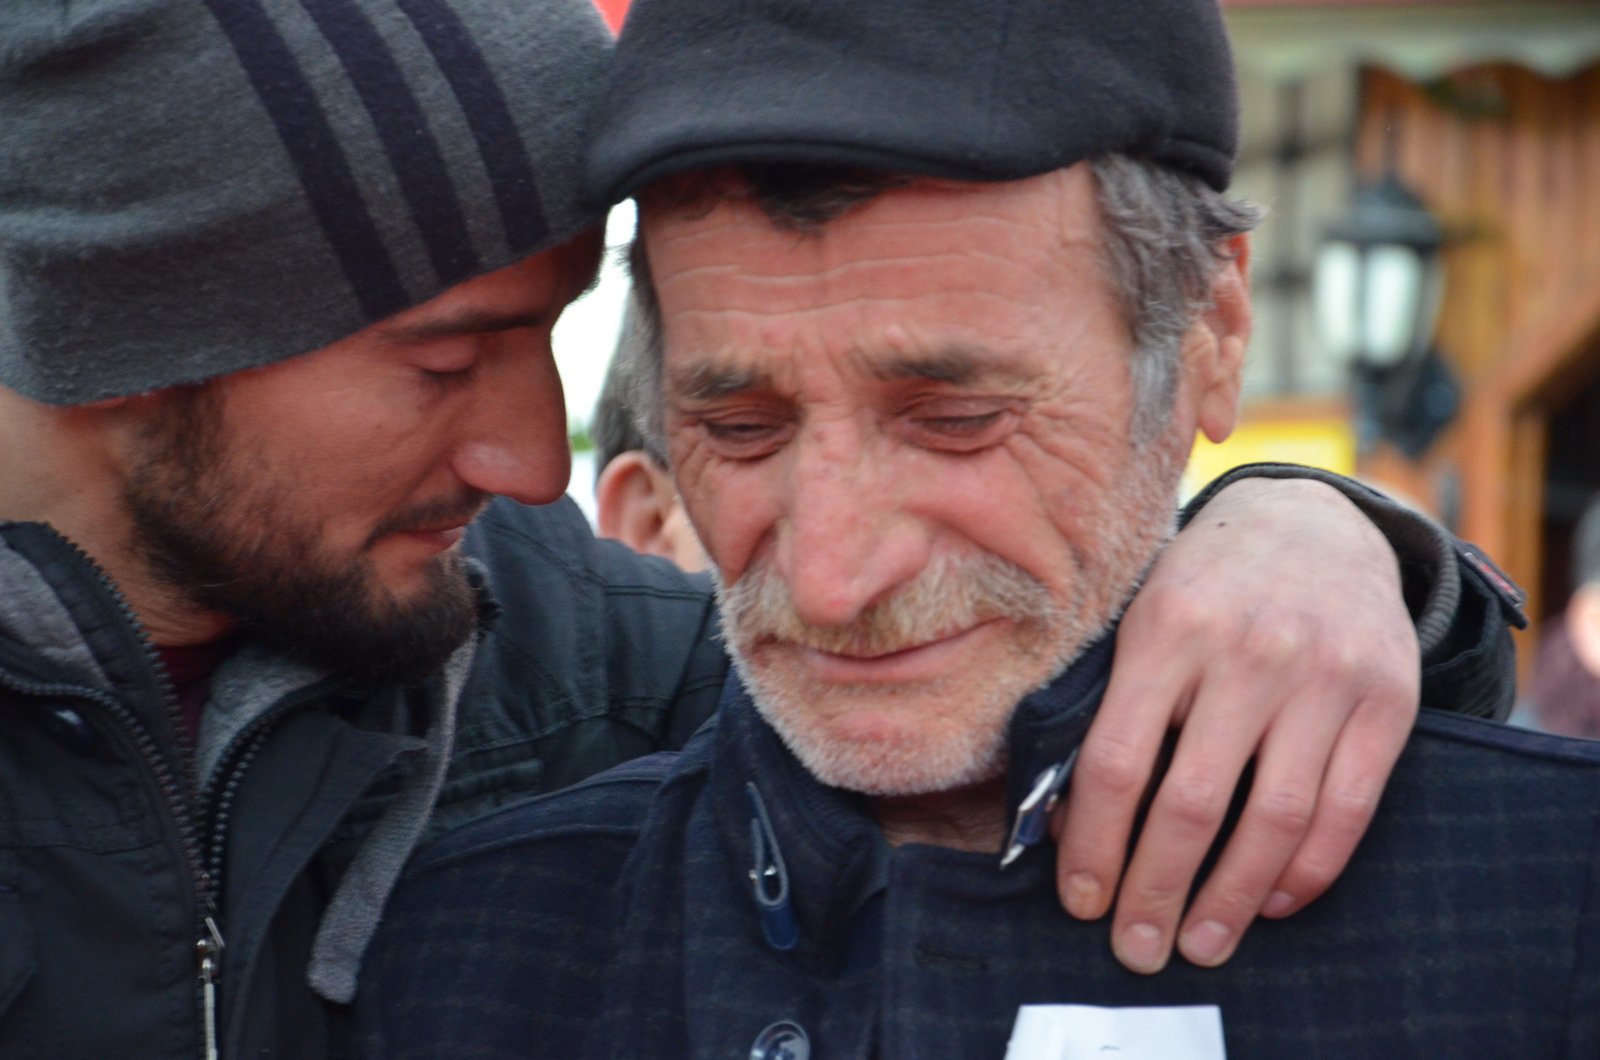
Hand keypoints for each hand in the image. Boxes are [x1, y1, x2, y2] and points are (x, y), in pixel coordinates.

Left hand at [1050, 476, 1419, 972]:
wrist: (1313, 520)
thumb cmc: (1201, 584)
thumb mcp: (1137, 618)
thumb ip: (1104, 706)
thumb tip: (1064, 826)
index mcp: (1165, 629)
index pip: (1117, 762)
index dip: (1094, 845)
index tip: (1079, 901)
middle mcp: (1246, 652)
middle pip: (1192, 804)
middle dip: (1156, 891)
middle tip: (1137, 949)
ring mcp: (1324, 676)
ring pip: (1274, 819)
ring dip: (1232, 898)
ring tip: (1203, 942)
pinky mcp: (1387, 699)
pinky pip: (1348, 809)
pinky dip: (1307, 870)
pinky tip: (1271, 900)